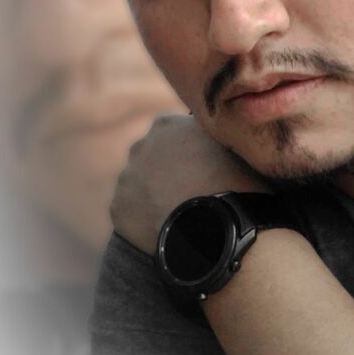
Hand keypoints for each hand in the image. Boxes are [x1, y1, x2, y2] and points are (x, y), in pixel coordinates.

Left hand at [110, 114, 268, 253]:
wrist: (216, 228)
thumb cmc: (235, 183)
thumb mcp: (233, 145)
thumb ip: (214, 134)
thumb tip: (218, 132)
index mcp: (167, 124)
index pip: (175, 132)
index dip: (190, 150)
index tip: (203, 165)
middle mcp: (140, 146)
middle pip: (152, 156)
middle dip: (166, 170)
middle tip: (191, 191)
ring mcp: (126, 179)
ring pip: (139, 185)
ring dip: (153, 195)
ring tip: (180, 215)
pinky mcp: (118, 210)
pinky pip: (131, 214)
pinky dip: (145, 221)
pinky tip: (167, 230)